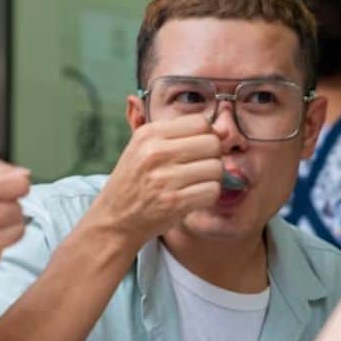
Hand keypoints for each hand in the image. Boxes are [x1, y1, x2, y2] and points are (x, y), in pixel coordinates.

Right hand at [87, 115, 222, 243]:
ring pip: (216, 168)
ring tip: (194, 183)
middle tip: (198, 168)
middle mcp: (156, 152)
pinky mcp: (174, 202)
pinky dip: (208, 196)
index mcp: (149, 134)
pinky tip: (193, 197)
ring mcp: (165, 178)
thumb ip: (181, 135)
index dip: (206, 136)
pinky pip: (212, 191)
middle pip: (212, 143)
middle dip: (212, 156)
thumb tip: (225, 132)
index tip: (198, 149)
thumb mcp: (145, 148)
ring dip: (211, 178)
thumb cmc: (135, 180)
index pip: (201, 123)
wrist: (115, 218)